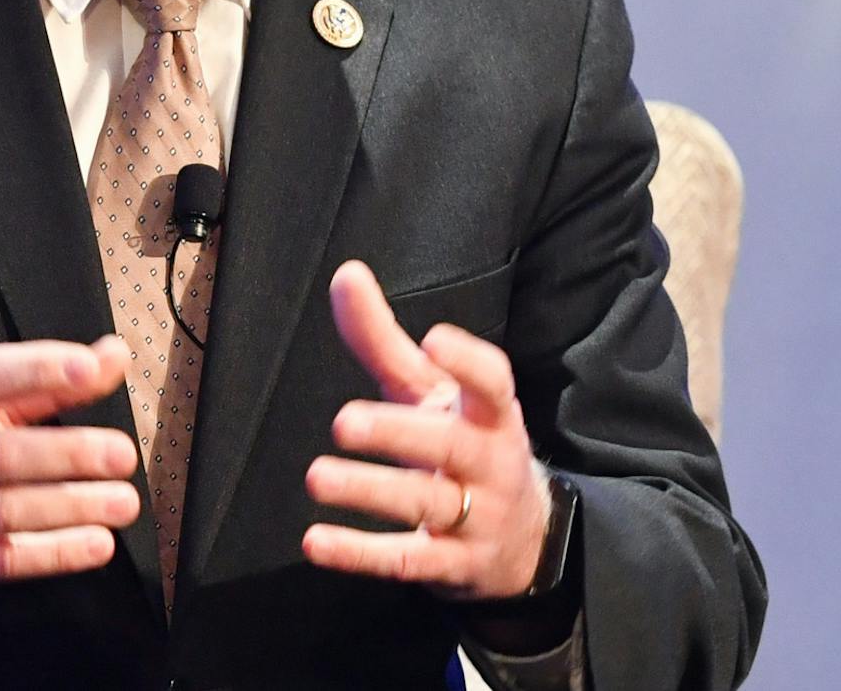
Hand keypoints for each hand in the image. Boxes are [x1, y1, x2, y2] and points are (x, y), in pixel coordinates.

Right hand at [0, 336, 140, 638]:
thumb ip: (41, 384)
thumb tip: (113, 354)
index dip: (36, 369)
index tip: (90, 367)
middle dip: (68, 453)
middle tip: (122, 453)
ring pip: (3, 513)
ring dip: (71, 508)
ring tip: (123, 502)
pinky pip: (0, 561)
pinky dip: (53, 554)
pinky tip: (95, 543)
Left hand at [302, 260, 549, 599]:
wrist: (525, 543)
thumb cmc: (464, 445)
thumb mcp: (431, 393)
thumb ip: (386, 340)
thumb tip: (345, 273)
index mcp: (490, 413)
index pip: (493, 382)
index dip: (468, 362)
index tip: (432, 339)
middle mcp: (488, 462)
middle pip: (448, 446)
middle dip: (397, 432)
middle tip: (344, 422)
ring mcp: (476, 519)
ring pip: (425, 504)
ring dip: (369, 492)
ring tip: (317, 477)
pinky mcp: (452, 566)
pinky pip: (407, 561)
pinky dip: (359, 554)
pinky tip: (315, 541)